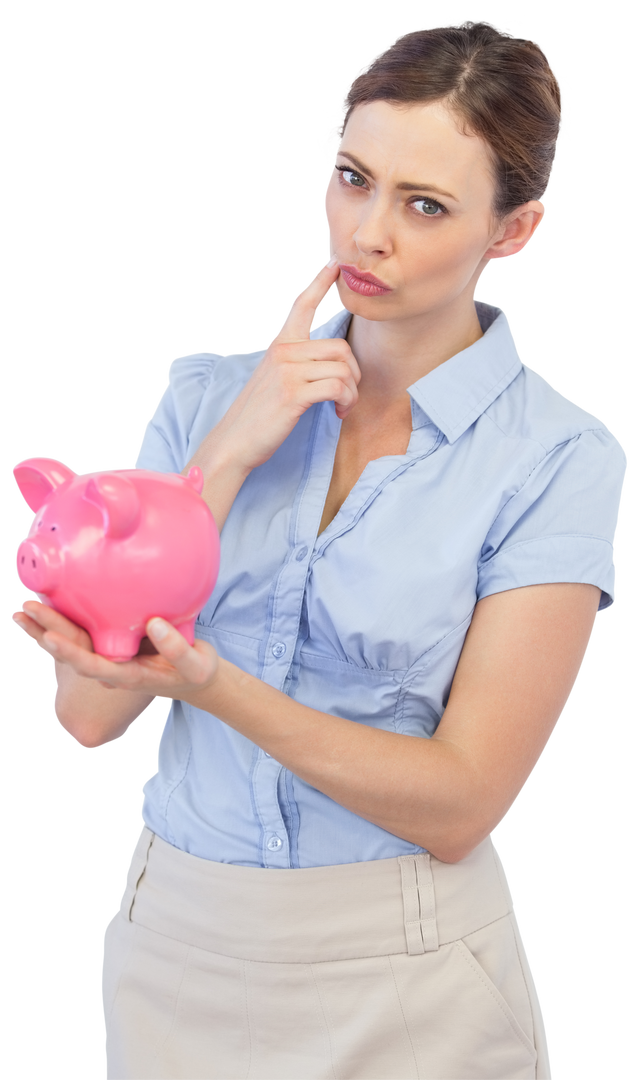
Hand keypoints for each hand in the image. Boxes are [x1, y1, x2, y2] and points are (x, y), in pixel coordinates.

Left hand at [10, 599, 218, 700]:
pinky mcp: (110, 644)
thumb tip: (152, 624)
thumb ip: (175, 648)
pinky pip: (80, 633)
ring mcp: (107, 656)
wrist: (194, 677)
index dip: (69, 652)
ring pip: (71, 642)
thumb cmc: (195, 670)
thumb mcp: (195, 664)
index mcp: (126, 675)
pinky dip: (60, 620)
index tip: (49, 637)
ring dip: (43, 627)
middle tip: (21, 611)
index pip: (91, 664)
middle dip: (44, 632)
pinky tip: (46, 604)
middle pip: (72, 650)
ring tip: (19, 611)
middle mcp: (109, 668)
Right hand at [207, 259, 360, 472]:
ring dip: (352, 392)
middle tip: (347, 395)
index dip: (319, 282)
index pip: (301, 305)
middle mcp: (283, 351)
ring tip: (342, 406)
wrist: (235, 442)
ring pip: (343, 368)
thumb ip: (295, 361)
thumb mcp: (274, 378)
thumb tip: (328, 361)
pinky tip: (338, 412)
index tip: (332, 263)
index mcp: (280, 344)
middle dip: (354, 374)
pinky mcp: (293, 393)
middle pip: (341, 348)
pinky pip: (338, 386)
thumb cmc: (259, 414)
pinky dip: (346, 402)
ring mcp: (287, 371)